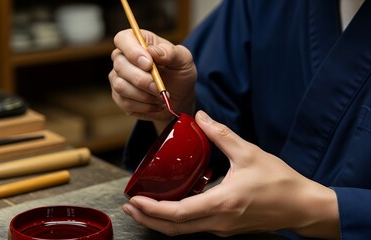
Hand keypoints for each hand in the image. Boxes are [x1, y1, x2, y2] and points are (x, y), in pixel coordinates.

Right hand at [109, 29, 196, 124]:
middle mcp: (123, 58)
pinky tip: (156, 104)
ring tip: (160, 96)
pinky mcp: (120, 97)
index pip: (123, 39)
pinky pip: (125, 102)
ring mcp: (118, 78)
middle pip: (120, 65)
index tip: (149, 64)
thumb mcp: (183, 60)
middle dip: (141, 79)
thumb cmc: (179, 73)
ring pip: (120, 86)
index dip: (132, 51)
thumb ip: (170, 52)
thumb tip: (153, 51)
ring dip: (144, 95)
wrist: (180, 97)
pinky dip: (144, 106)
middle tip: (159, 87)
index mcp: (138, 42)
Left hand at [123, 111, 339, 238]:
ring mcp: (222, 228)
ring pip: (183, 231)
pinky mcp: (226, 227)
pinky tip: (171, 205)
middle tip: (130, 205)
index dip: (152, 209)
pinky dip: (177, 220)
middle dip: (148, 219)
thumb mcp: (248, 153)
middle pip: (174, 229)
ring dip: (161, 221)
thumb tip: (201, 118)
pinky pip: (195, 227)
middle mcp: (218, 222)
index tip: (135, 200)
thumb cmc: (279, 182)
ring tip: (144, 207)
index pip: (178, 214)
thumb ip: (221, 134)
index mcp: (222, 203)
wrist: (302, 206)